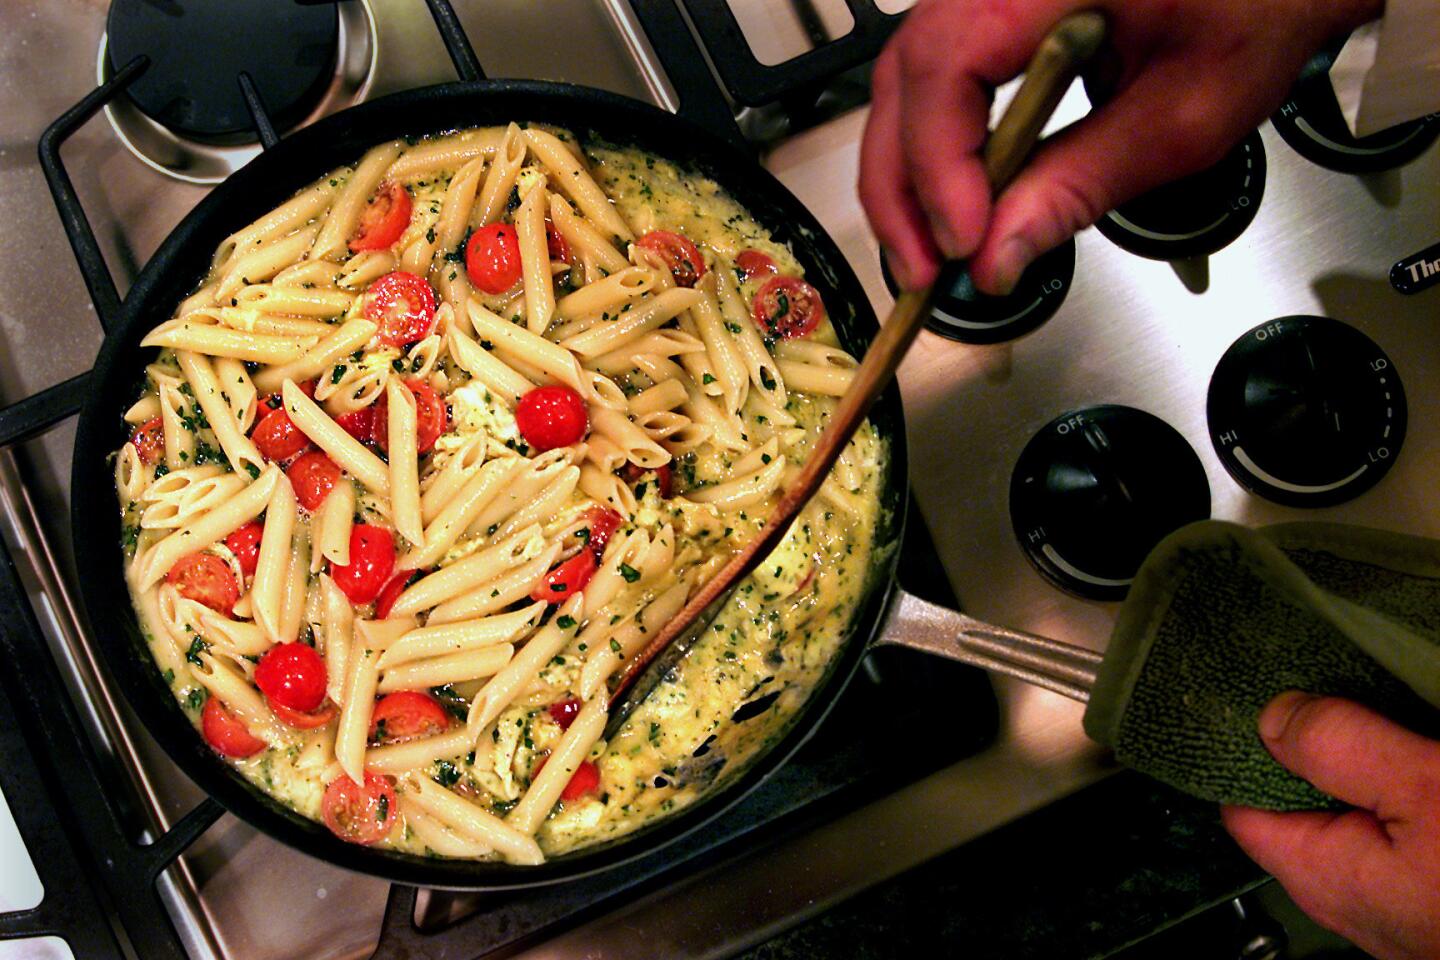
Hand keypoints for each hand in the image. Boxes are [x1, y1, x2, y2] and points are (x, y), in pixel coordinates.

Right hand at [859, 0, 1381, 293]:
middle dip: (902, 186)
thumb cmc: (1263, 6)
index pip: (948, 63)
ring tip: (930, 250)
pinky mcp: (1000, 9)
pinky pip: (941, 72)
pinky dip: (936, 145)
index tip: (964, 241)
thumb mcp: (1185, 114)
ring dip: (908, 172)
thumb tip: (998, 255)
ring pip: (909, 76)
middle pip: (906, 73)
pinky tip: (952, 200)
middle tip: (922, 270)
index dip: (940, 162)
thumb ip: (1080, 184)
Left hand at [1221, 693, 1439, 959]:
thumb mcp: (1427, 787)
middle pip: (1302, 807)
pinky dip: (1406, 786)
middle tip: (1319, 670)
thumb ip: (1340, 748)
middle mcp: (1355, 899)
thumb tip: (1270, 717)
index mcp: (1325, 876)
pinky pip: (1407, 831)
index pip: (1243, 805)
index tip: (1246, 682)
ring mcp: (1406, 903)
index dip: (1239, 744)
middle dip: (1309, 744)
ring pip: (1361, 816)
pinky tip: (1422, 741)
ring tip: (1368, 691)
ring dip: (1367, 760)